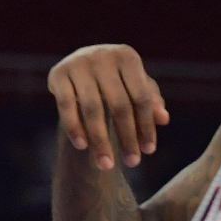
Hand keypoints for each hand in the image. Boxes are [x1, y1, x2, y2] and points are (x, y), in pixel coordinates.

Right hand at [49, 44, 169, 170]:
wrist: (81, 63)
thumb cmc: (117, 80)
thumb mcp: (136, 86)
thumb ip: (151, 101)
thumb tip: (163, 119)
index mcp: (127, 57)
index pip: (141, 97)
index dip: (146, 126)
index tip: (148, 151)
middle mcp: (102, 56)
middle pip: (119, 105)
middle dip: (126, 137)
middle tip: (132, 163)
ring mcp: (78, 63)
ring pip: (92, 109)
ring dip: (100, 140)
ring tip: (106, 165)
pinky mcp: (57, 74)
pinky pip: (66, 106)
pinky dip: (74, 127)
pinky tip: (82, 147)